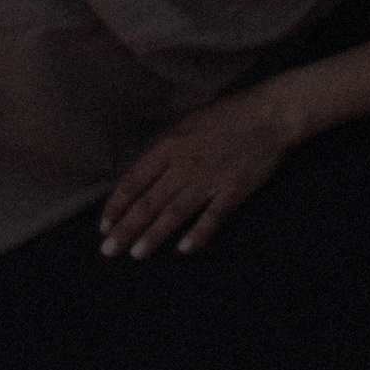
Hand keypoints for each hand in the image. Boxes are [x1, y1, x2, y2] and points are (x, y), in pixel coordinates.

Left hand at [100, 86, 296, 259]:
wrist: (265, 115)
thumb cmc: (223, 117)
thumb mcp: (184, 125)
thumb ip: (164, 151)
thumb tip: (142, 178)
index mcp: (168, 145)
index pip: (134, 181)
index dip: (116, 205)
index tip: (104, 225)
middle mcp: (184, 163)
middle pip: (148, 201)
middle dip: (126, 228)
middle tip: (108, 250)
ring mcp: (209, 178)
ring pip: (174, 212)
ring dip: (154, 235)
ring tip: (136, 254)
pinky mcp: (234, 190)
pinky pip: (213, 217)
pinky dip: (199, 234)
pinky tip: (184, 250)